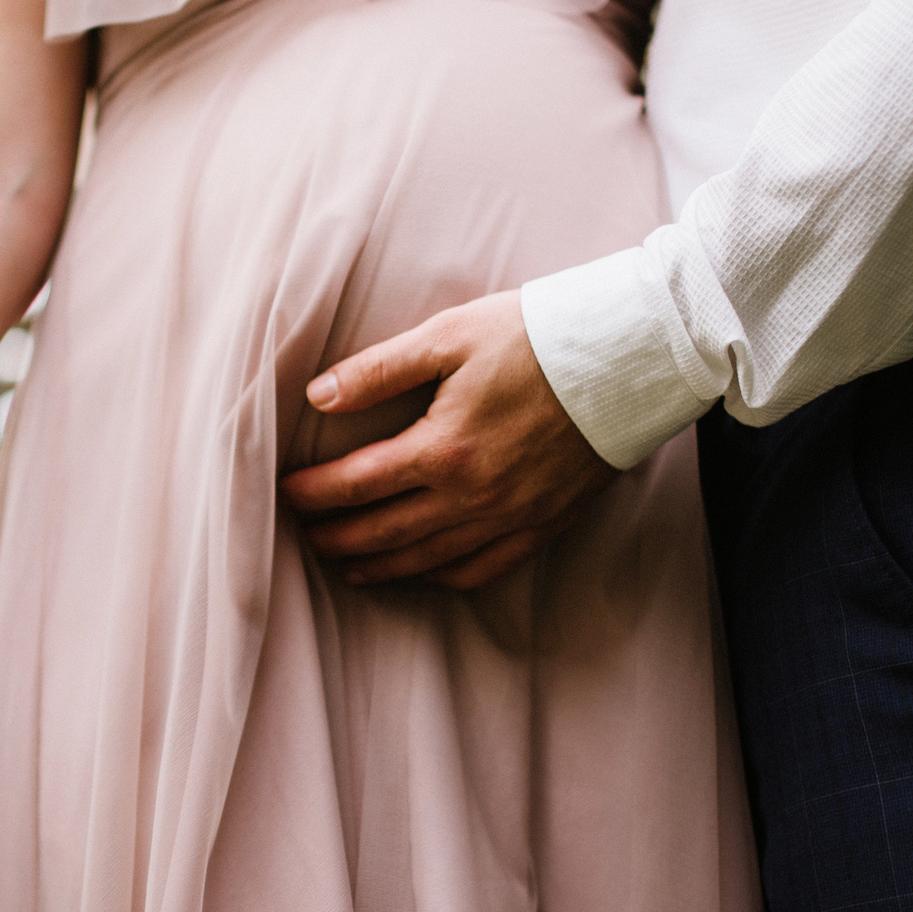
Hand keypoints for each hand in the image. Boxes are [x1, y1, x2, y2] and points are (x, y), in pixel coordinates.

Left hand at [279, 291, 617, 588]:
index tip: (284, 494)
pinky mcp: (542, 525)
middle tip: (303, 537)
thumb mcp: (450, 336)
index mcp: (443, 449)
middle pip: (384, 533)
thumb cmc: (536, 337)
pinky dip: (443, 576)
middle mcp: (473, 496)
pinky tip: (423, 570)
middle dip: (336, 538)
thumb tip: (318, 395)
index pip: (355, 485)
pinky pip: (482, 569)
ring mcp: (510, 518)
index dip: (312, 494)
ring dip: (380, 566)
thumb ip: (379, 371)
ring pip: (428, 560)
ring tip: (348, 565)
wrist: (628, 357)